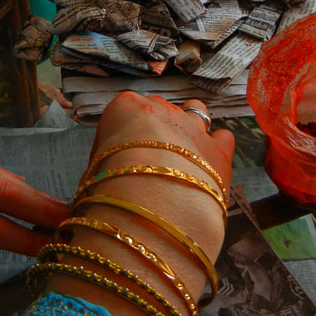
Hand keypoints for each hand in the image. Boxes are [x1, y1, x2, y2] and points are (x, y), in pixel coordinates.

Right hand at [47, 93, 233, 315]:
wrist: (153, 207)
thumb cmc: (111, 190)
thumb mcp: (92, 175)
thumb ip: (103, 166)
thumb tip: (106, 177)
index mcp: (126, 108)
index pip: (121, 114)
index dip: (116, 141)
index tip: (112, 163)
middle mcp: (162, 109)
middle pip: (158, 112)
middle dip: (153, 134)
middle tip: (146, 166)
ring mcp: (194, 127)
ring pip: (196, 112)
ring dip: (188, 130)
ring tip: (180, 159)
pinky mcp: (220, 151)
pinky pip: (223, 138)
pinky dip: (217, 149)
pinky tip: (208, 167)